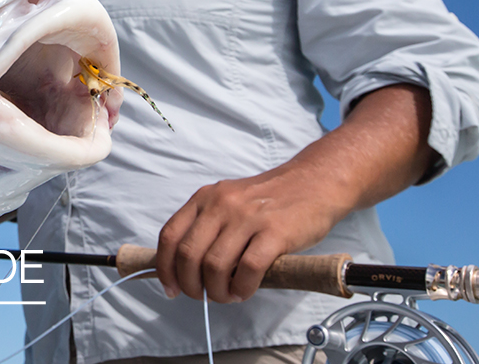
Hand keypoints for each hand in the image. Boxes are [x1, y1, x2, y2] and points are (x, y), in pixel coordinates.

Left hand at [155, 166, 343, 303]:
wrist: (313, 182)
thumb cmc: (269, 199)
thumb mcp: (228, 201)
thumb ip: (207, 226)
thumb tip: (184, 267)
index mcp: (204, 198)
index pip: (170, 236)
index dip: (165, 267)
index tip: (170, 287)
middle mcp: (221, 204)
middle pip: (189, 255)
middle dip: (190, 285)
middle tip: (201, 296)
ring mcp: (247, 217)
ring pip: (215, 266)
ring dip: (217, 291)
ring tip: (227, 296)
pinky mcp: (274, 232)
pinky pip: (248, 269)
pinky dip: (242, 288)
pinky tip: (244, 291)